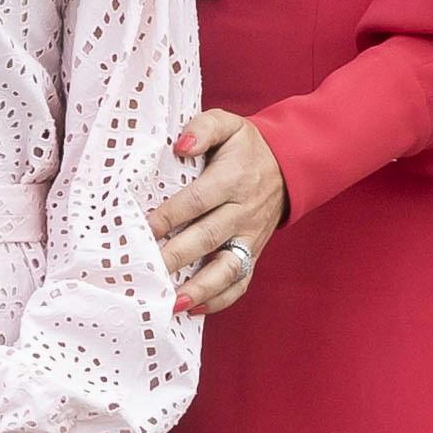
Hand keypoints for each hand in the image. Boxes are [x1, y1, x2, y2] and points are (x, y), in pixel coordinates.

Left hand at [152, 107, 286, 317]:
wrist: (290, 164)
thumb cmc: (246, 146)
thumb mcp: (228, 124)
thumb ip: (203, 128)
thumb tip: (180, 145)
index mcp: (233, 179)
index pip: (197, 200)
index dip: (169, 216)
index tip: (142, 229)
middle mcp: (244, 211)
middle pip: (207, 237)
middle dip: (175, 256)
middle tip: (146, 271)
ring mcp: (250, 236)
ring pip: (227, 267)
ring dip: (200, 288)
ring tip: (172, 303)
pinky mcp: (254, 252)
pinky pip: (241, 281)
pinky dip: (220, 298)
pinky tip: (193, 308)